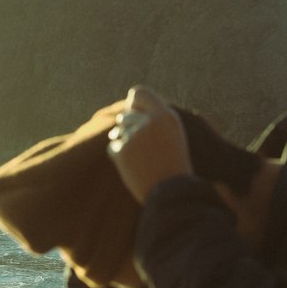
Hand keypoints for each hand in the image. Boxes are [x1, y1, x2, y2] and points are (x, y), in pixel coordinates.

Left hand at [107, 85, 191, 203]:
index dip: (133, 104)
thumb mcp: (172, 137)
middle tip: (141, 147)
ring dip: (124, 143)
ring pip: (118, 131)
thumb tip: (126, 110)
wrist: (172, 194)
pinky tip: (134, 168)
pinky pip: (113, 148)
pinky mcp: (123, 151)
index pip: (139, 93)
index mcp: (167, 116)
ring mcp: (135, 136)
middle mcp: (151, 122)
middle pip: (126, 115)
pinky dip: (120, 157)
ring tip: (141, 159)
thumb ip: (154, 120)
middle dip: (128, 129)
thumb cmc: (173, 166)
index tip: (135, 114)